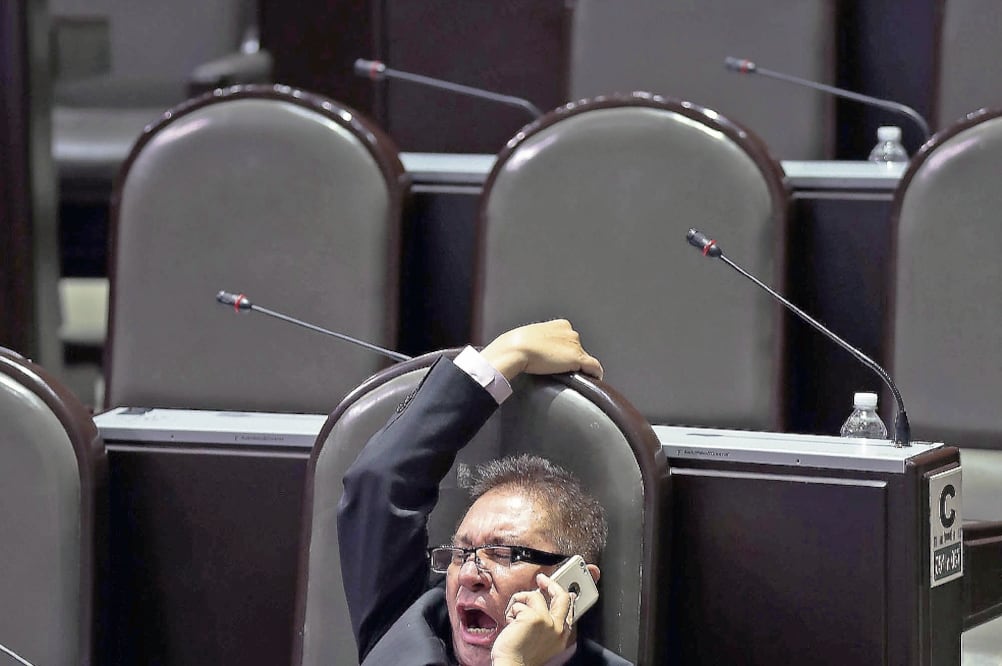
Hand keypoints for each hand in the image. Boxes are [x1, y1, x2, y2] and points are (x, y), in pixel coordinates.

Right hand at [481, 320, 603, 381]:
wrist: (516, 349)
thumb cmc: (516, 344)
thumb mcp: (531, 337)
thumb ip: (541, 341)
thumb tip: (539, 352)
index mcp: (560, 324)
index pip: (569, 339)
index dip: (565, 350)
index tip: (558, 359)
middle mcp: (570, 332)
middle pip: (577, 349)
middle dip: (571, 358)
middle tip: (559, 369)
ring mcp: (575, 345)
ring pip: (585, 359)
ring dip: (579, 367)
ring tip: (567, 376)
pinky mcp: (578, 358)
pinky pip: (594, 368)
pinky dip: (595, 374)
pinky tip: (592, 379)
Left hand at [491, 573, 575, 665]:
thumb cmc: (521, 656)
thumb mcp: (541, 641)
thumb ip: (547, 624)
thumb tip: (543, 603)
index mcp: (562, 636)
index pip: (570, 609)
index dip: (567, 595)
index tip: (562, 588)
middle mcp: (558, 628)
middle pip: (562, 596)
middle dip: (552, 583)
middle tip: (542, 579)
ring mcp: (547, 622)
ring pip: (535, 596)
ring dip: (520, 602)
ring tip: (513, 617)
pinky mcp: (534, 617)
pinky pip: (519, 603)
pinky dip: (511, 611)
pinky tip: (510, 624)